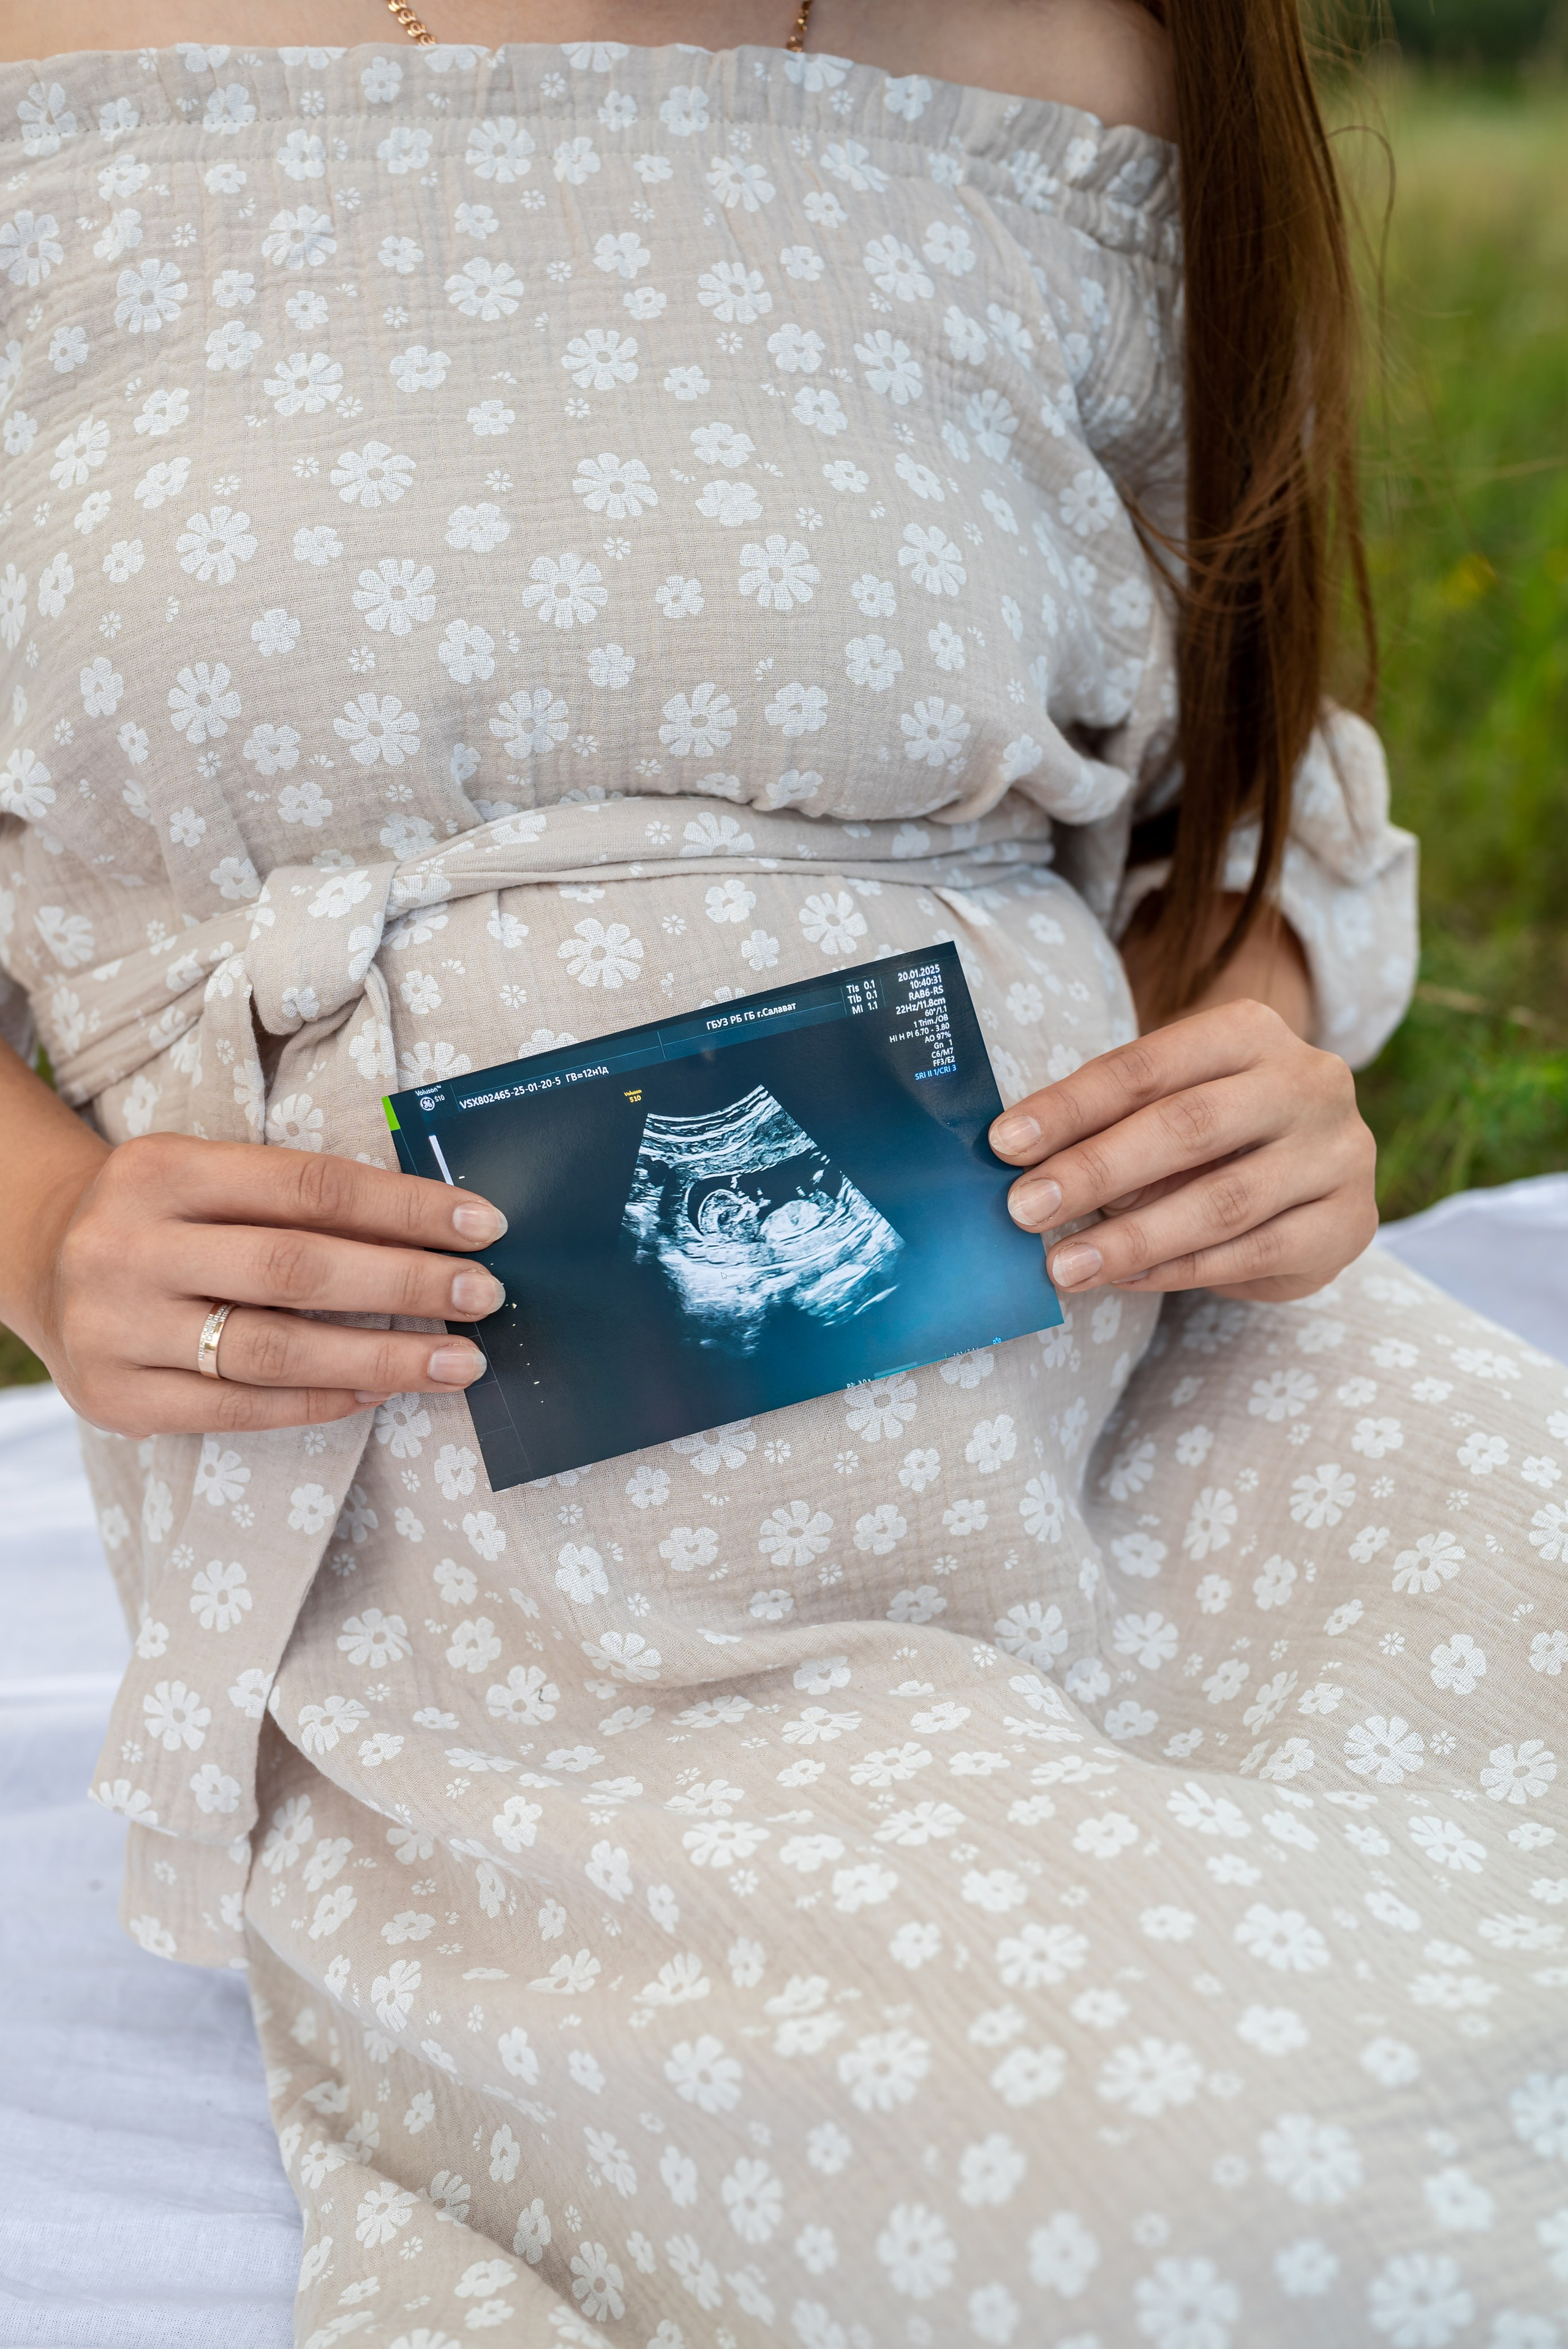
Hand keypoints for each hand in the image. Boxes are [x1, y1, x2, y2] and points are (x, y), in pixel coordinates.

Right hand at [27, 1134, 507, 1437]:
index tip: (482, 1226)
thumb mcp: (211, 1178)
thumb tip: (434, 1232)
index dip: (405, 1207)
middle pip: (297, 1268)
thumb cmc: (162, 1216)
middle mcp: (131, 1245)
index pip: (310, 1186)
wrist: (40, 1260)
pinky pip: (240, 1407)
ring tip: (458, 1362)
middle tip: (485, 1297)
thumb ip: (299, 1201)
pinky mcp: (117, 1397)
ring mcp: (119, 1327)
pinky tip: (379, 1388)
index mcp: (164, 1169)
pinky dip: (320, 1397)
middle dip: (407, 1283)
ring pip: (274, 1348)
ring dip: (382, 1356)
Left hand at [990, 1000, 1376, 1303]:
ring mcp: (1339, 1153)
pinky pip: (1252, 1254)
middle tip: (1025, 1209)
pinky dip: (1180, 1270)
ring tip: (1063, 1265)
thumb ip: (1109, 1122)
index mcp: (1250, 1030)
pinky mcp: (1349, 1223)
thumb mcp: (1165, 1102)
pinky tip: (1124, 1279)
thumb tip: (1023, 1166)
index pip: (1146, 1065)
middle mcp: (1308, 1082)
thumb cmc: (1212, 1128)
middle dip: (1095, 1171)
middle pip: (1188, 1126)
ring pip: (1222, 1201)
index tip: (1005, 1143)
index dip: (1071, 1106)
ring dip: (1131, 1238)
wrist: (1313, 1166)